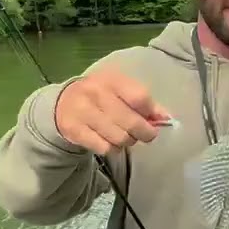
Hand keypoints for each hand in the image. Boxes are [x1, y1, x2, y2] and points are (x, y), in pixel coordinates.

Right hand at [54, 69, 171, 155]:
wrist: (62, 102)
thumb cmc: (101, 95)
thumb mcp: (120, 89)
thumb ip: (143, 102)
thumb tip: (166, 118)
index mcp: (111, 79)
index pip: (140, 97)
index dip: (152, 112)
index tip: (155, 119)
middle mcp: (96, 93)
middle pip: (131, 122)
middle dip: (145, 133)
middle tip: (146, 135)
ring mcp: (83, 112)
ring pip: (120, 138)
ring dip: (128, 141)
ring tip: (126, 137)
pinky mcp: (75, 130)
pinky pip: (105, 147)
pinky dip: (113, 148)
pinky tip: (110, 141)